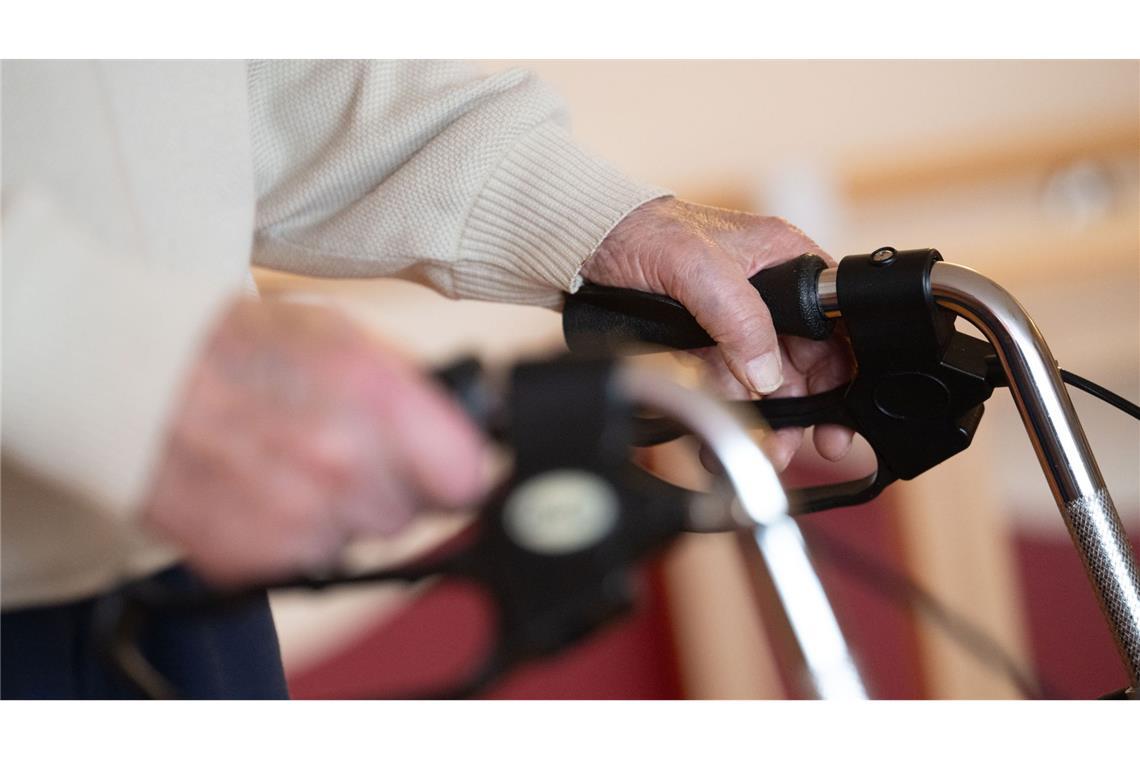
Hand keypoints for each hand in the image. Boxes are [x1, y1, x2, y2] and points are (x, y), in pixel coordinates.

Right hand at [141, 298, 487, 584]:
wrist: (127, 377)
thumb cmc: (231, 345)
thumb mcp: (338, 333)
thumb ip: (408, 385)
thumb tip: (467, 419)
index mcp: (376, 397)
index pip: (466, 477)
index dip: (453, 471)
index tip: (441, 468)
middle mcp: (343, 462)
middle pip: (412, 513)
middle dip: (388, 487)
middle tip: (340, 448)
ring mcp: (298, 517)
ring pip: (358, 539)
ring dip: (337, 513)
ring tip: (289, 463)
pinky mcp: (255, 557)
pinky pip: (305, 561)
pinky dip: (289, 535)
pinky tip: (259, 488)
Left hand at [582, 196, 853, 469]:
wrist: (590, 246)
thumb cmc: (646, 231)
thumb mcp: (698, 265)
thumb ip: (740, 316)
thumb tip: (768, 373)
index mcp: (784, 260)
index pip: (832, 320)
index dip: (842, 367)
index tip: (841, 409)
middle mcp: (768, 295)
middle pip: (806, 362)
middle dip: (807, 408)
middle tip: (802, 444)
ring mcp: (737, 324)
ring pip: (769, 384)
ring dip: (769, 422)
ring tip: (765, 451)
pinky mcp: (708, 347)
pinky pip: (729, 389)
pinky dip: (729, 416)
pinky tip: (719, 442)